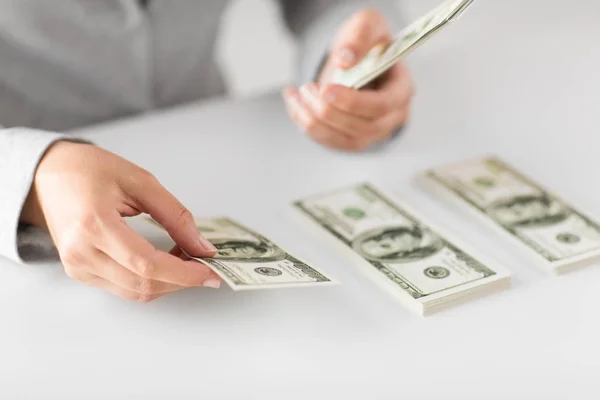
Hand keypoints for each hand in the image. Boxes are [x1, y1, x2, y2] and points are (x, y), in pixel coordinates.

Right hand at [21, 141, 221, 301]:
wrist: (48, 175)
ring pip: (135, 292)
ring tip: (187, 261)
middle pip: (143, 284)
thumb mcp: (141, 182)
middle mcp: (81, 253)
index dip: (183, 274)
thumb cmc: (91, 170)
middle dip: (181, 281)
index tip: (211, 272)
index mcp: (94, 225)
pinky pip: (123, 288)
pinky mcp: (79, 273)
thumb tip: (203, 247)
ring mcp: (77, 267)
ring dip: (168, 283)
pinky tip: (165, 263)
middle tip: (206, 266)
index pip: (147, 265)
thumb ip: (176, 216)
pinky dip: (150, 281)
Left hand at [283, 9, 413, 151]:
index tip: (326, 89)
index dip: (352, 102)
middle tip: (307, 88)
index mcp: (401, 90)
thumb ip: (359, 37)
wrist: (357, 57)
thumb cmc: (367, 41)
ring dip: (315, 121)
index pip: (381, 106)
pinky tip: (294, 103)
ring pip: (343, 140)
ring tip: (298, 94)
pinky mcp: (351, 139)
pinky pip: (329, 142)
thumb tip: (345, 60)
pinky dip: (307, 125)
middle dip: (329, 112)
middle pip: (362, 128)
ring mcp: (372, 133)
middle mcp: (391, 117)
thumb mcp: (367, 25)